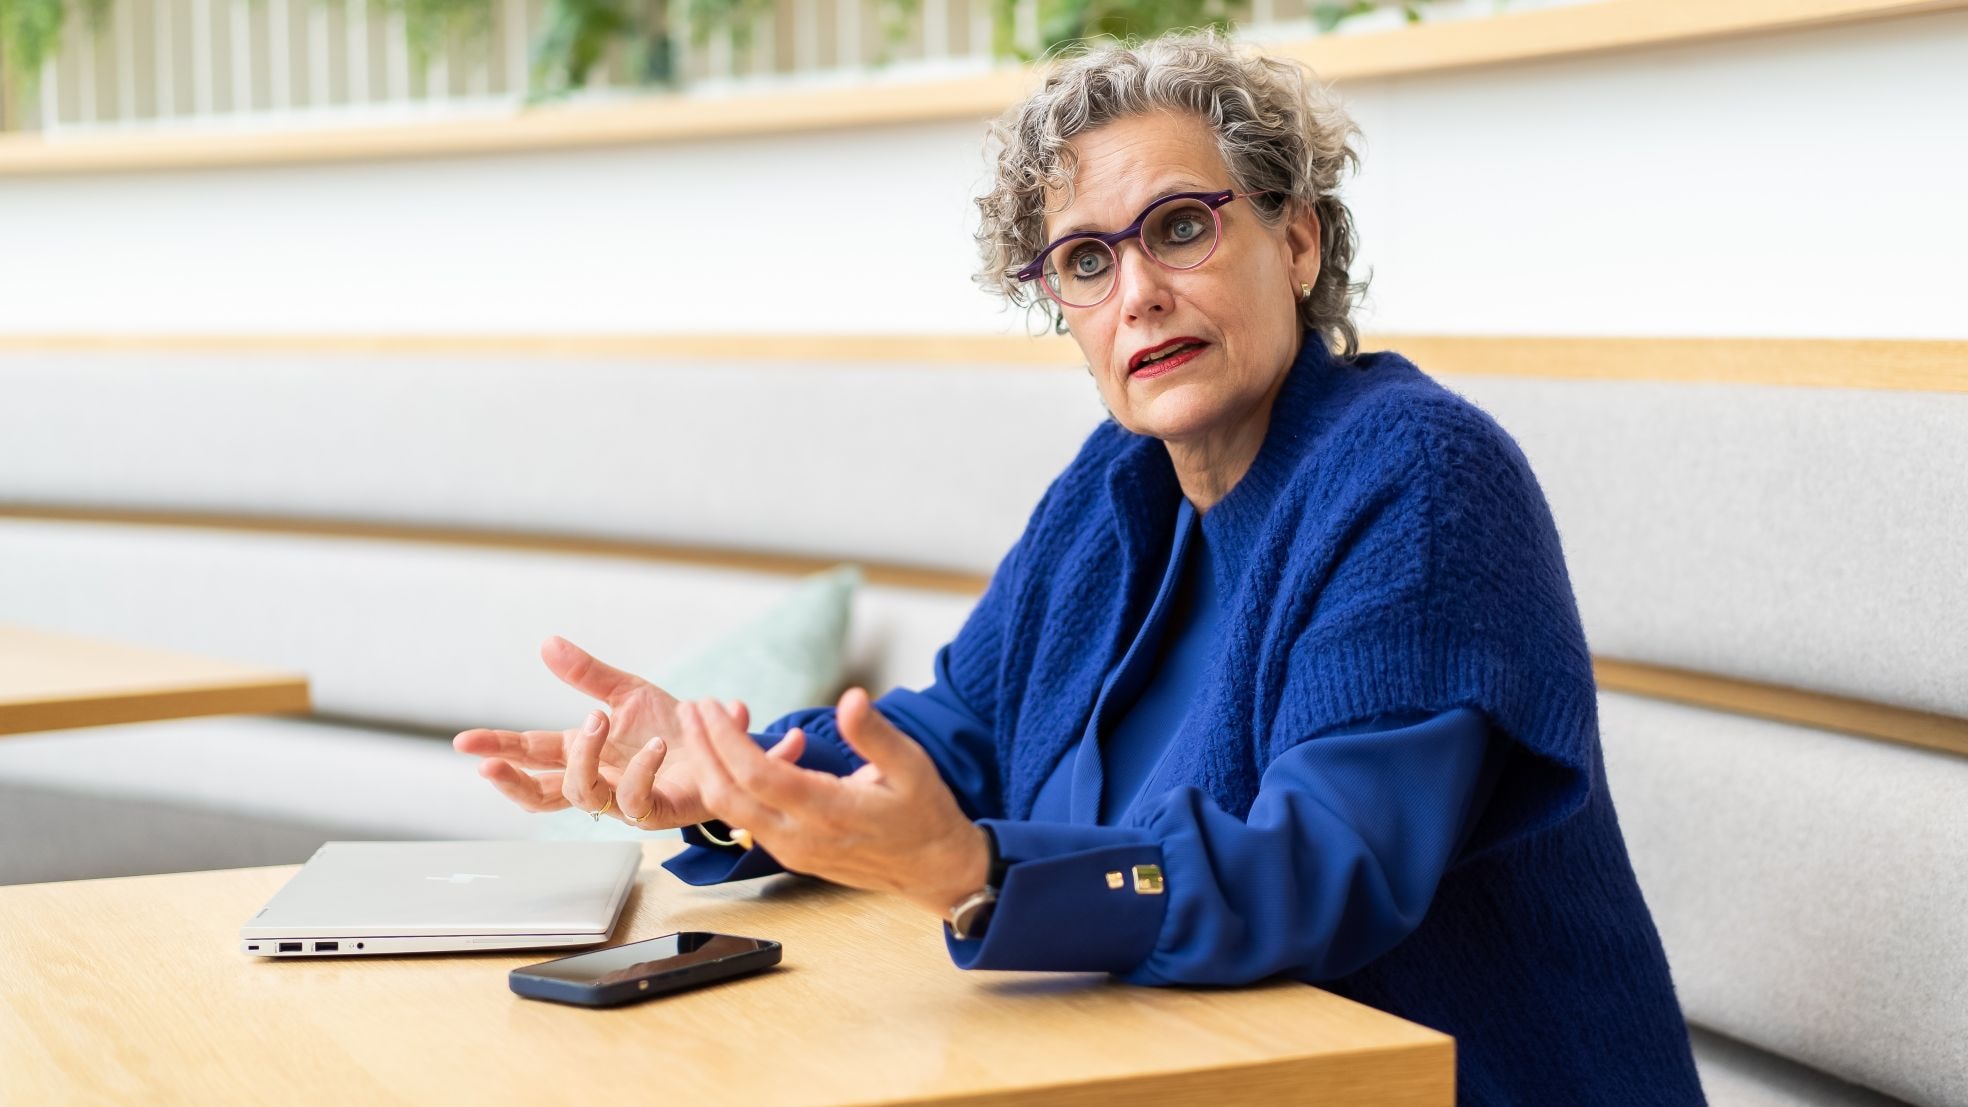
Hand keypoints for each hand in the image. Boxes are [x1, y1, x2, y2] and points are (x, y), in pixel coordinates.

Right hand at [451, 635, 803, 829]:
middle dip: (512, 779)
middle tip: (489, 763)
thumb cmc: (675, 726)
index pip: (533, 753)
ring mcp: (626, 800)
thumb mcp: (628, 692)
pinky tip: (654, 744)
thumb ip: (587, 674)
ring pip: (582, 796)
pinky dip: (641, 770)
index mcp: (587, 753)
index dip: (499, 748)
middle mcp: (600, 780)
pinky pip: (638, 799)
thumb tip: (546, 643)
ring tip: (596, 721)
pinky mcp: (661, 810)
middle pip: (541, 793)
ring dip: (584, 757)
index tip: (463, 742)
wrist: (726, 745)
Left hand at [681, 688, 989, 917]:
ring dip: (709, 769)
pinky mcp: (790, 855)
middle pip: (730, 795)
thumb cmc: (924, 813)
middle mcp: (801, 837)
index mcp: (829, 811)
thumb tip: (851, 698)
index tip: (710, 707)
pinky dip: (727, 787)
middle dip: (703, 750)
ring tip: (700, 729)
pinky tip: (726, 760)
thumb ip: (876, 734)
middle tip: (690, 710)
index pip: (758, 775)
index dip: (726, 740)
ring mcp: (792, 851)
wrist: (933, 869)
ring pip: (731, 812)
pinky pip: (745, 820)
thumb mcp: (912, 766)